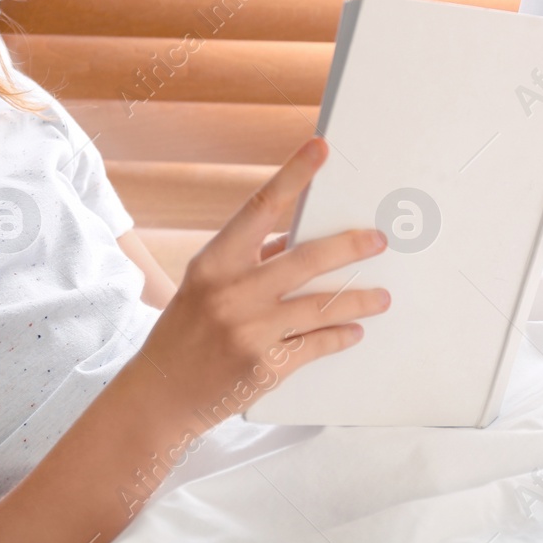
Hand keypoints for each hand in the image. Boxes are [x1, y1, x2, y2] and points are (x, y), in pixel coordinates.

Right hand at [128, 136, 391, 420]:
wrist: (160, 394)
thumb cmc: (184, 331)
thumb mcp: (205, 285)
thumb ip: (250, 260)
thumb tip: (298, 240)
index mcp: (214, 262)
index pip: (260, 206)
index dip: (293, 175)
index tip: (320, 149)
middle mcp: (232, 292)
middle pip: (305, 258)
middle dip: (349, 247)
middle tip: (378, 239)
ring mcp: (250, 330)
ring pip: (321, 305)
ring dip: (358, 299)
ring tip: (381, 297)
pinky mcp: (266, 366)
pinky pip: (317, 343)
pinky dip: (341, 335)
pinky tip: (354, 331)